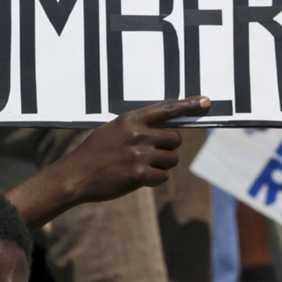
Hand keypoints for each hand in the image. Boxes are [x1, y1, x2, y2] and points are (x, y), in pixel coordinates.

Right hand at [46, 96, 209, 201]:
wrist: (75, 176)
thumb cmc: (95, 153)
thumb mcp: (112, 131)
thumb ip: (137, 128)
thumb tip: (164, 130)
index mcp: (130, 119)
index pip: (167, 109)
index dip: (189, 105)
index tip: (206, 102)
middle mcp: (137, 134)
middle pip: (176, 138)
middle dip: (170, 147)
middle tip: (153, 153)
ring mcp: (139, 154)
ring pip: (172, 158)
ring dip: (163, 165)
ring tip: (142, 166)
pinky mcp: (139, 174)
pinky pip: (163, 176)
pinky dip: (155, 179)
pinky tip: (138, 178)